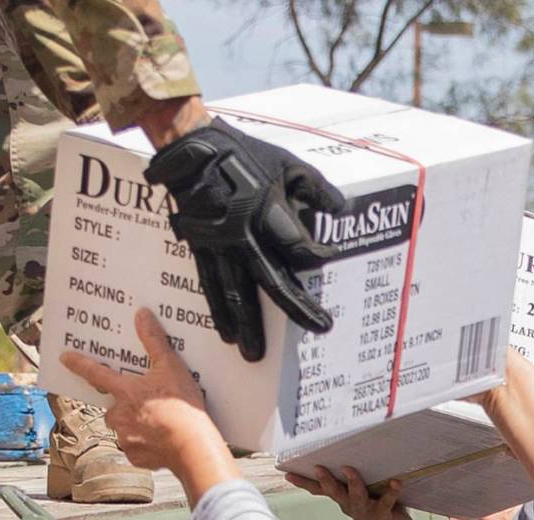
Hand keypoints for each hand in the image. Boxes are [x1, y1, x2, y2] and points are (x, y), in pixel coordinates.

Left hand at [60, 308, 237, 503]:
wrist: (191, 446)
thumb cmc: (181, 408)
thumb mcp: (171, 367)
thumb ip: (155, 342)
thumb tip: (142, 316)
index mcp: (125, 391)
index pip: (95, 373)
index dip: (79, 364)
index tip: (65, 358)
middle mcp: (118, 415)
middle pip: (113, 405)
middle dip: (124, 403)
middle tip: (146, 403)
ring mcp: (125, 437)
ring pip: (123, 428)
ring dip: (136, 424)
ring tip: (160, 423)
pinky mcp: (135, 456)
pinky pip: (136, 448)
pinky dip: (146, 444)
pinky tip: (162, 440)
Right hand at [144, 117, 345, 361]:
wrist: (192, 151)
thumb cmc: (244, 156)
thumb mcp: (288, 164)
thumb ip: (316, 189)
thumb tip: (341, 208)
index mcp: (267, 213)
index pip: (299, 247)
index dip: (318, 255)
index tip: (330, 257)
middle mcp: (243, 236)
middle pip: (273, 281)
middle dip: (298, 308)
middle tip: (319, 327)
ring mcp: (219, 247)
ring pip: (237, 293)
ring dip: (248, 326)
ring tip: (255, 354)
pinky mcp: (202, 249)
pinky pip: (211, 286)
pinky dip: (219, 312)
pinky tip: (227, 334)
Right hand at [287, 466, 414, 519]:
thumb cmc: (380, 509)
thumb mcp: (361, 494)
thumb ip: (353, 480)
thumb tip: (346, 456)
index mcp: (343, 499)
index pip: (320, 490)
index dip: (304, 483)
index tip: (288, 474)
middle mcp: (350, 506)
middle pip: (334, 492)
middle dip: (325, 481)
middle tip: (318, 468)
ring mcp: (365, 511)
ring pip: (356, 497)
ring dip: (353, 483)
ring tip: (350, 470)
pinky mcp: (382, 514)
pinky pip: (386, 501)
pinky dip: (391, 491)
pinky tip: (395, 481)